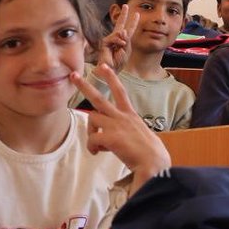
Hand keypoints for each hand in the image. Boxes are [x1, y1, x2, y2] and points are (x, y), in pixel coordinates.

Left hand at [71, 64, 170, 191]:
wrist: (154, 162)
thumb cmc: (151, 153)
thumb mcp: (140, 136)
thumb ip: (128, 133)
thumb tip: (118, 141)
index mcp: (131, 115)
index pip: (120, 91)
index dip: (111, 78)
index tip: (103, 67)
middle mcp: (122, 117)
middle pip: (99, 98)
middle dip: (85, 86)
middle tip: (74, 76)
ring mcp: (116, 126)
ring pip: (92, 118)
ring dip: (91, 131)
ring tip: (97, 144)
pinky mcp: (111, 137)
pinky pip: (92, 139)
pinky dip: (92, 147)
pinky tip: (98, 153)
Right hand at [98, 5, 139, 70]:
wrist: (110, 70)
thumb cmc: (118, 63)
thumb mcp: (127, 51)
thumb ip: (126, 40)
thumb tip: (122, 30)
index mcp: (124, 41)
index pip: (129, 29)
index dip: (133, 22)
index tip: (137, 14)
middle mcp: (117, 39)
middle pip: (120, 24)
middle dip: (124, 15)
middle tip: (126, 5)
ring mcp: (110, 40)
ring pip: (119, 32)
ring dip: (123, 40)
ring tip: (121, 48)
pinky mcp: (105, 42)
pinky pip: (114, 37)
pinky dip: (118, 41)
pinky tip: (118, 46)